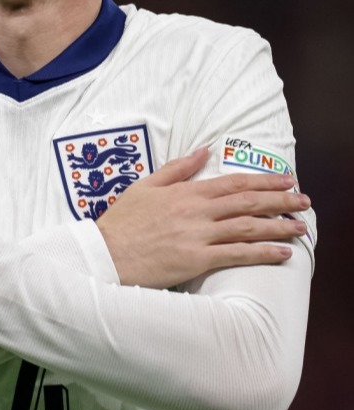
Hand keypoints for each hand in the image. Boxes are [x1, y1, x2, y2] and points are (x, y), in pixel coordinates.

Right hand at [96, 147, 310, 288]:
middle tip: (304, 201)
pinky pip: (237, 255)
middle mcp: (197, 211)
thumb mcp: (146, 185)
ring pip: (248, 227)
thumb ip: (178, 168)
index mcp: (186, 191)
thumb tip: (204, 149)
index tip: (286, 180)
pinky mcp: (197, 260)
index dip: (264, 180)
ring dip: (278, 225)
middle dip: (280, 200)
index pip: (233, 182)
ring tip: (300, 226)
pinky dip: (263, 252)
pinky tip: (282, 252)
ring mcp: (198, 235)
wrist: (104, 253)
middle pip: (248, 202)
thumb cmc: (123, 221)